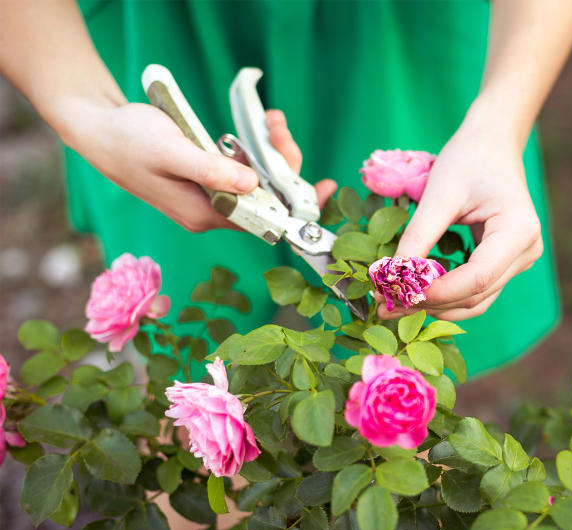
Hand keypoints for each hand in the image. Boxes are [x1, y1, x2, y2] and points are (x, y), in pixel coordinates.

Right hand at [62, 100, 335, 231]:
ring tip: (271, 119)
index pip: (263, 219)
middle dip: (282, 164)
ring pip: (258, 182)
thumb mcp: (172, 152)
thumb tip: (252, 185)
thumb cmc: (129, 141)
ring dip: (271, 152)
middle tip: (278, 126)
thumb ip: (211, 170)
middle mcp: (211, 212)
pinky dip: (256, 150)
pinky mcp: (209, 179)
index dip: (296, 206)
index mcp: (204, 214)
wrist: (99, 130)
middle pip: (266, 198)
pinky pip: (245, 170)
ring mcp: (210, 196)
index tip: (325, 189)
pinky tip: (260, 126)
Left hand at [378, 116, 542, 320]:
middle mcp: (526, 251)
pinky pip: (476, 290)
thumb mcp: (439, 194)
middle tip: (386, 305)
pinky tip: (416, 293)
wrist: (491, 144)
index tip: (398, 294)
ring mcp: (520, 260)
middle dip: (431, 303)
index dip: (438, 292)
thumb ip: (419, 236)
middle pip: (477, 295)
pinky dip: (447, 296)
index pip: (478, 277)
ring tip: (396, 304)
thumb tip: (392, 275)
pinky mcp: (507, 264)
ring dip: (437, 306)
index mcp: (518, 230)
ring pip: (477, 301)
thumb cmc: (468, 159)